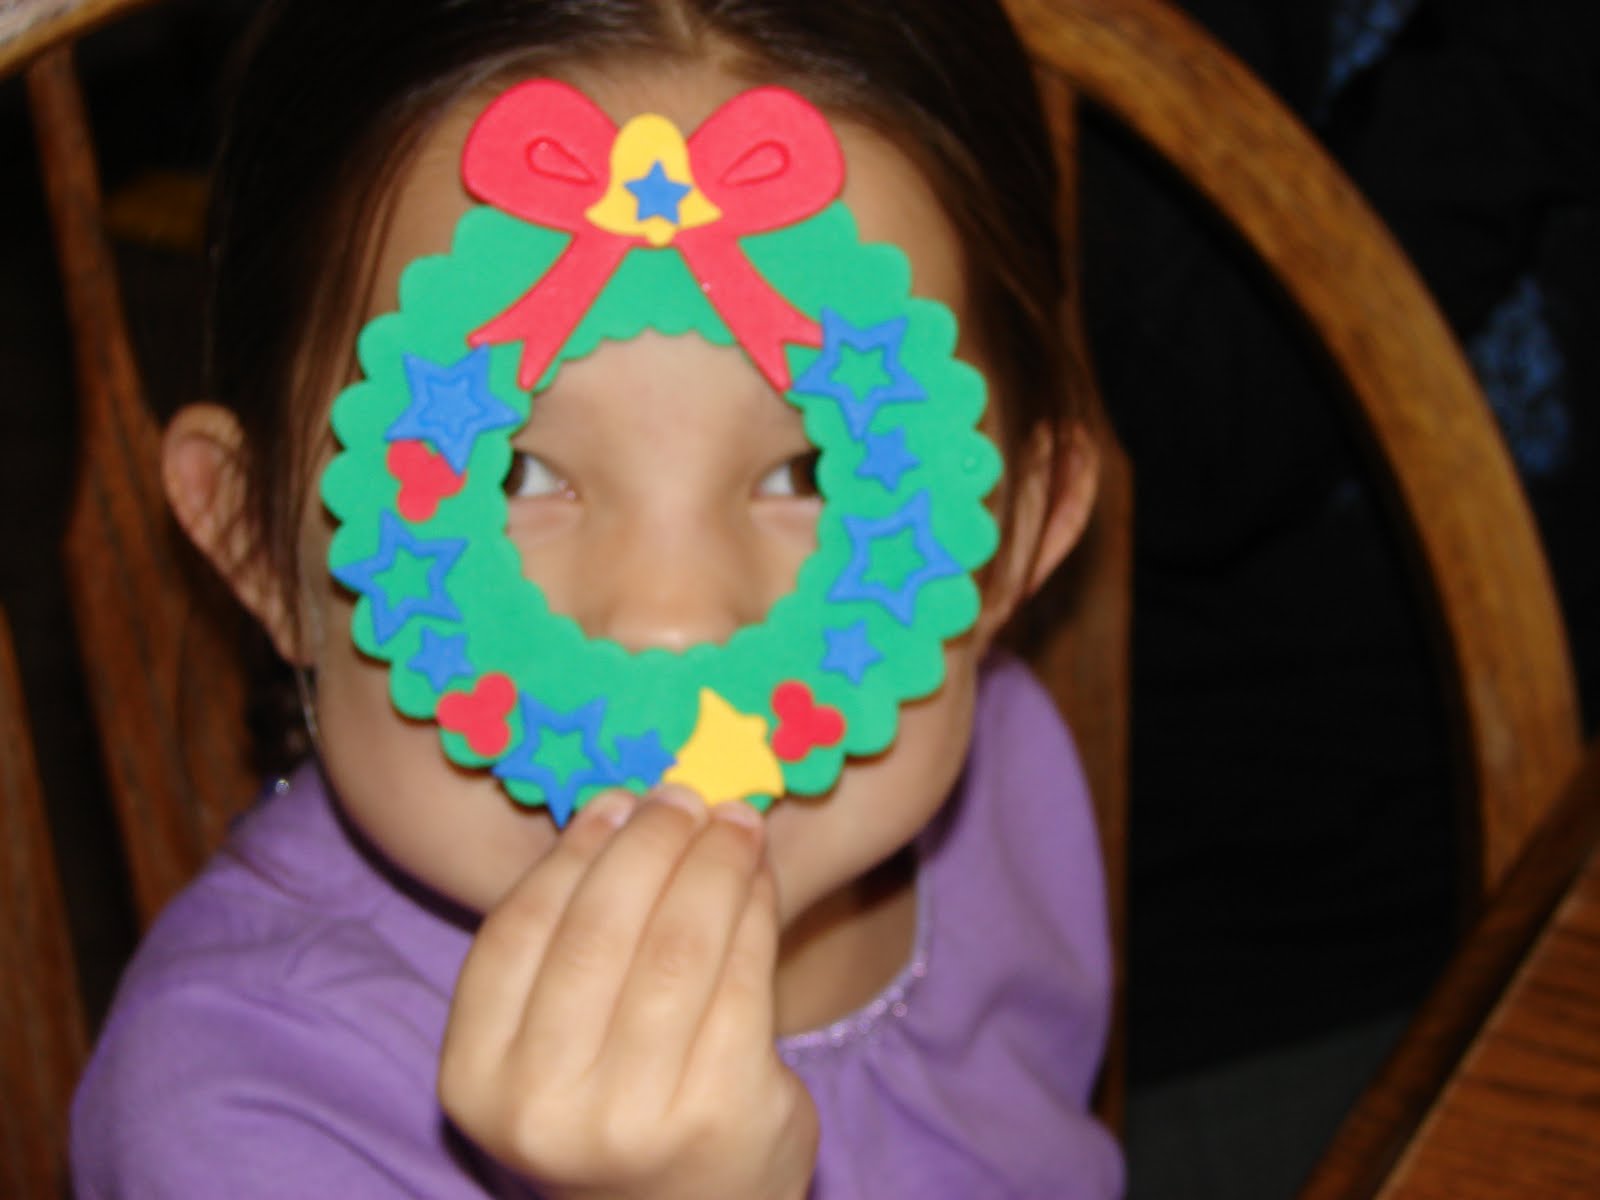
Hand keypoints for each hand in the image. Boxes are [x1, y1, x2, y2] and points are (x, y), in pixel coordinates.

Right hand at [438, 786, 817, 1199]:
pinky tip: (758, 879)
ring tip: (735, 822)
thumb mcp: (549, 1048)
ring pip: (681, 946)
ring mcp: (635, 1118)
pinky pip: (744, 978)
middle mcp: (544, 1107)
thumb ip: (566, 945)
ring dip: (714, 865)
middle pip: (602, 930)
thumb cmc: (612, 1110)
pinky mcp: (723, 1112)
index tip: (617, 799)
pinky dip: (755, 912)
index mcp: (476, 1081)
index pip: (518, 933)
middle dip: (652, 844)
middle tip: (685, 797)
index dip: (573, 853)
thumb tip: (625, 805)